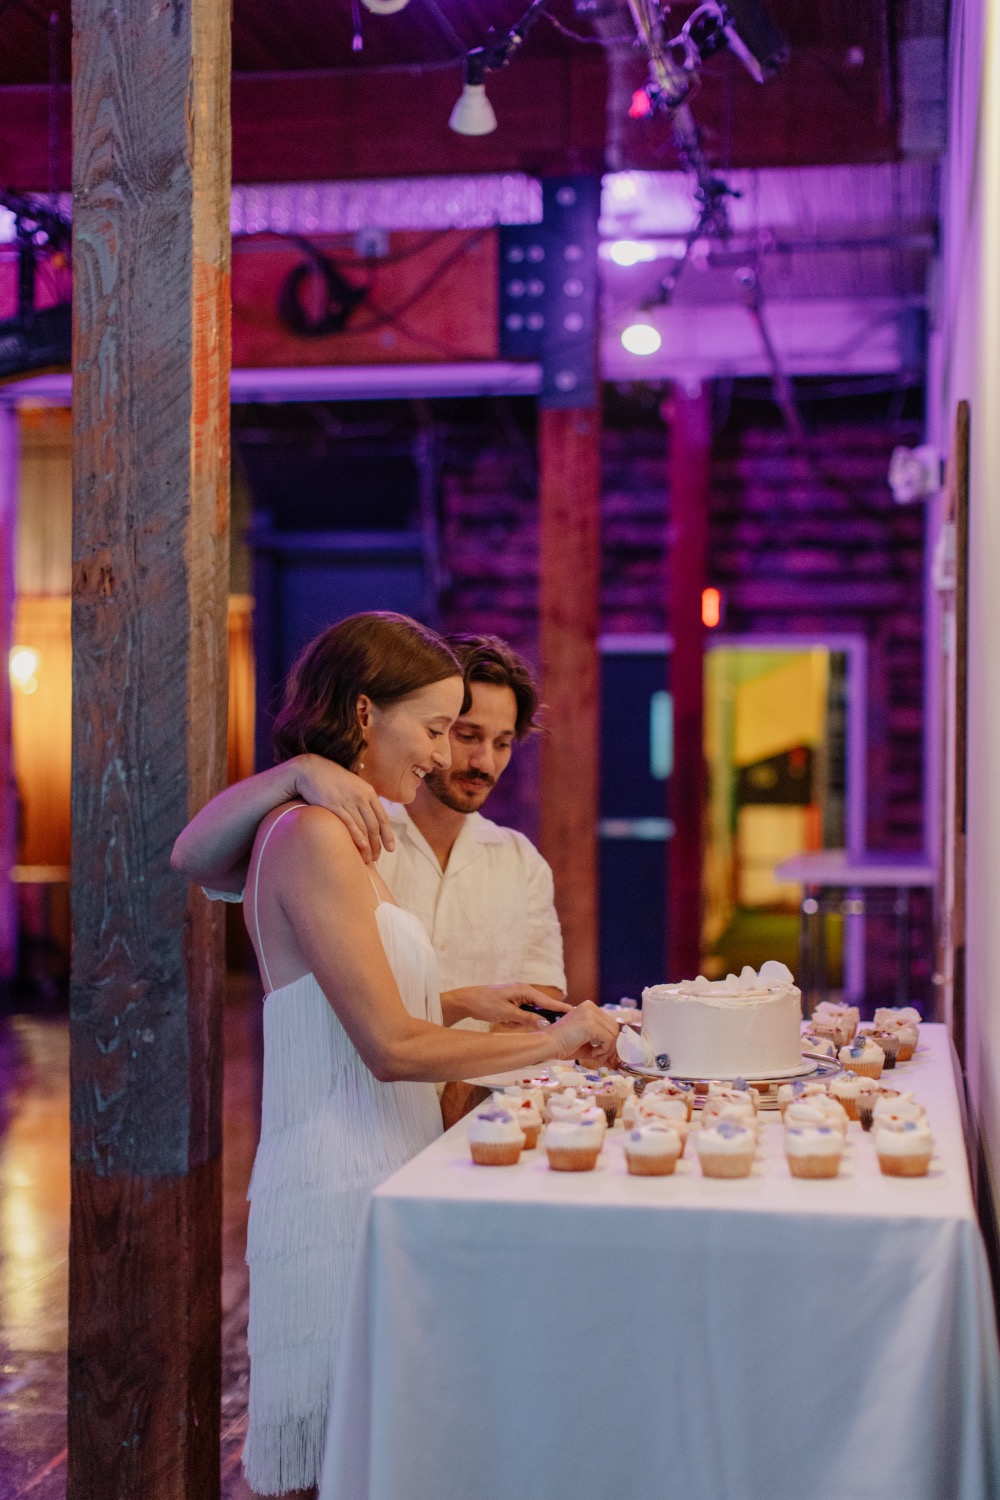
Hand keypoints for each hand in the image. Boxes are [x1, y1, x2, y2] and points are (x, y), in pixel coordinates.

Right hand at [291, 754, 394, 864]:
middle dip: (377, 844)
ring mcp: (348, 801)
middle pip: (374, 825)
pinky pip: (349, 824)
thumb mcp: (354, 784)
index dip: (388, 835)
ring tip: (367, 859)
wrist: (311, 769)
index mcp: (369, 792)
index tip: (391, 849)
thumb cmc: (332, 779)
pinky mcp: (334, 805)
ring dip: (367, 846)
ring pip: (363, 828)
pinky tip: (361, 848)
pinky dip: (357, 838)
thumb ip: (363, 798)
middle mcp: (361, 796)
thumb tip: (371, 815)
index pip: (383, 817)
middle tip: (377, 858)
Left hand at [446, 983, 571, 1029]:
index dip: (562, 1009)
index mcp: (525, 990)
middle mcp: (524, 992)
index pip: (548, 1002)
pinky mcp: (512, 1004)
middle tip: (534, 1027)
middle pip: (540, 1009)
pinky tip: (503, 1021)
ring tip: (506, 1022)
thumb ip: (527, 1019)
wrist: (466, 1001)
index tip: (576, 1013)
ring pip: (530, 1015)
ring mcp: (518, 998)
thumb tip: (545, 1024)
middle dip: (536, 1020)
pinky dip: (514, 1021)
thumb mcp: (507, 1013)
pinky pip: (521, 1016)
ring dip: (521, 1022)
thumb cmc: (485, 1004)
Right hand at [547, 1000, 618, 1065]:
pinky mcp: (591, 1024)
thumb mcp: (586, 1042)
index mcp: (589, 1007)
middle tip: (602, 1057)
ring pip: (613, 1034)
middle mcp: (590, 1007)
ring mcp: (590, 1014)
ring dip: (607, 1049)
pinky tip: (593, 1053)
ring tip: (595, 1056)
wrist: (547, 1044)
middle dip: (611, 1045)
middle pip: (614, 1027)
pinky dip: (604, 1050)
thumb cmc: (562, 1044)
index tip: (606, 1053)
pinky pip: (608, 1039)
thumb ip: (601, 1044)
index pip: (610, 1023)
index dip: (610, 1040)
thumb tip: (616, 1055)